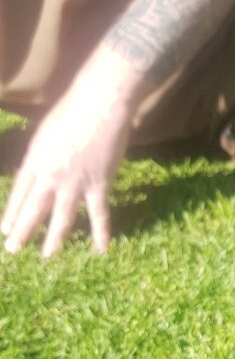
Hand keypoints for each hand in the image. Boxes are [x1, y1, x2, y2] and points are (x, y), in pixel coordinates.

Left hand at [1, 69, 133, 257]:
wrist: (100, 103)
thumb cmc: (73, 110)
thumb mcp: (46, 132)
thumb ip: (42, 155)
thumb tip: (41, 171)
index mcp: (35, 159)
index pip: (19, 193)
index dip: (12, 213)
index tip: (5, 229)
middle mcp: (50, 174)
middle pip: (34, 209)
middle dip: (22, 231)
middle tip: (14, 249)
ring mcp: (74, 182)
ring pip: (61, 217)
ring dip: (54, 239)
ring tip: (47, 255)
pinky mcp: (98, 184)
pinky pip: (99, 214)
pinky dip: (100, 233)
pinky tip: (100, 250)